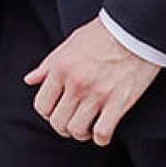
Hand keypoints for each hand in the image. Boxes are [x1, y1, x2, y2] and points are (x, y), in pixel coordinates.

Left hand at [25, 18, 158, 144]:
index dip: (48, 113)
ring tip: (88, 127)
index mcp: (61, 68)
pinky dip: (101, 138)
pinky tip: (104, 132)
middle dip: (64, 127)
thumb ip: (48, 64)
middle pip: (58, 122)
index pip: (42, 105)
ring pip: (77, 130)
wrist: (135, 28)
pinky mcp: (118, 102)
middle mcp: (76, 83)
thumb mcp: (70, 43)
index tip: (58, 112)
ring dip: (82, 133)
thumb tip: (30, 80)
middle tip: (74, 122)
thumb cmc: (104, 33)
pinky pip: (102, 133)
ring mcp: (97, 94)